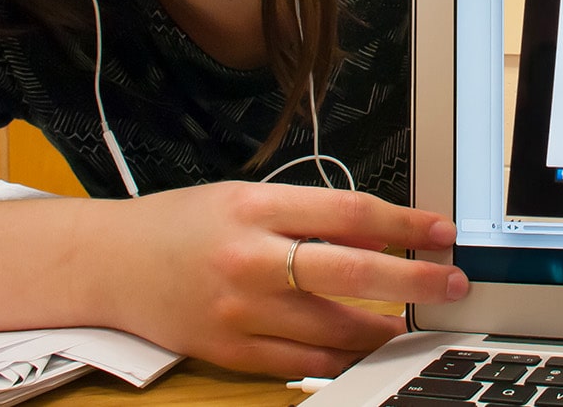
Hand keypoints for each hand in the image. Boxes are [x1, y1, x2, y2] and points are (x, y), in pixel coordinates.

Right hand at [100, 181, 465, 377]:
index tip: (443, 233)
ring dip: (385, 329)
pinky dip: (341, 359)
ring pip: (334, 328)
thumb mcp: (246, 199)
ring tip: (415, 323)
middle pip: (352, 270)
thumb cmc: (182, 225)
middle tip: (453, 284)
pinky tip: (365, 350)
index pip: (350, 212)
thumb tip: (382, 234)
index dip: (407, 224)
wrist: (108, 265)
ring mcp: (238, 310)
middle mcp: (249, 258)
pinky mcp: (228, 351)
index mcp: (256, 207)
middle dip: (415, 280)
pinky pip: (301, 364)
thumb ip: (311, 216)